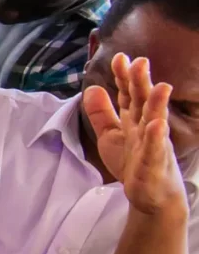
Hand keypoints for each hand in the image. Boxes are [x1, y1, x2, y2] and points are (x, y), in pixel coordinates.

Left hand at [84, 52, 185, 218]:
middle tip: (140, 61)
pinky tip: (156, 125)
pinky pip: (155, 150)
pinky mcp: (155, 165)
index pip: (129, 95)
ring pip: (156, 122)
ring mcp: (154, 145)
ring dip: (158, 104)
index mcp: (135, 120)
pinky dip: (156, 138)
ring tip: (161, 86)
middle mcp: (147, 128)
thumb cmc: (133, 162)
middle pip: (144, 102)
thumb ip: (101, 113)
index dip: (124, 77)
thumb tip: (92, 87)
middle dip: (142, 83)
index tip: (120, 57)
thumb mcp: (111, 135)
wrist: (151, 195)